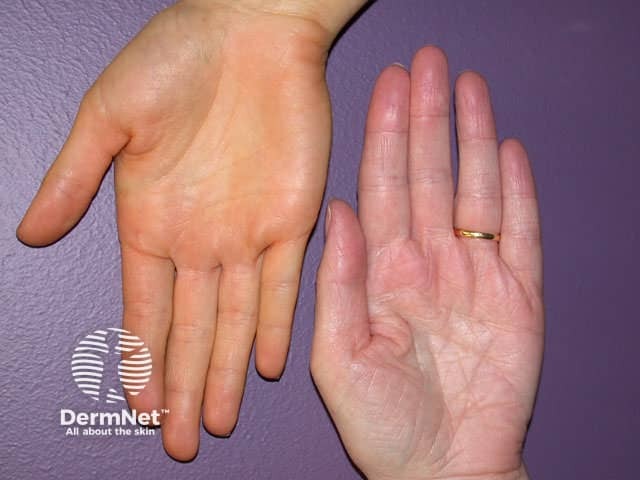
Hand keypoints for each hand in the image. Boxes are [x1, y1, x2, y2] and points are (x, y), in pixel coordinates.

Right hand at [17, 0, 334, 459]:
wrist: (250, 30)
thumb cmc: (176, 60)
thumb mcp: (109, 118)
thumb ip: (74, 179)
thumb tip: (28, 233)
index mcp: (151, 219)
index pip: (144, 308)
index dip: (142, 358)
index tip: (139, 403)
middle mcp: (200, 238)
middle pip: (190, 330)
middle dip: (183, 387)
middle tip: (178, 441)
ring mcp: (247, 233)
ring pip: (236, 320)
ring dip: (226, 372)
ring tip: (216, 422)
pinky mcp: (294, 218)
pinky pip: (285, 285)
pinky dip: (276, 326)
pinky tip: (267, 367)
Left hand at [312, 47, 542, 479]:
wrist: (440, 469)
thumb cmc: (382, 424)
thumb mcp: (338, 354)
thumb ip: (337, 280)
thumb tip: (338, 209)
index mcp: (379, 273)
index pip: (380, 186)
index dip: (384, 135)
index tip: (387, 86)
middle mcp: (425, 262)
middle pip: (426, 174)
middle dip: (427, 118)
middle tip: (429, 63)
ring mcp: (473, 274)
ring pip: (472, 190)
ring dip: (470, 138)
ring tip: (468, 88)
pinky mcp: (517, 295)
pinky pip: (517, 232)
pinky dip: (515, 192)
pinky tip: (507, 150)